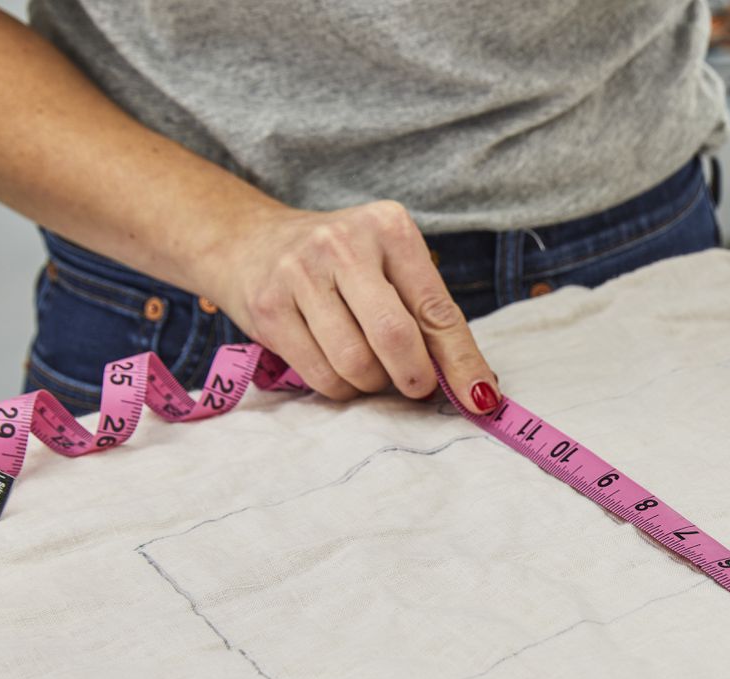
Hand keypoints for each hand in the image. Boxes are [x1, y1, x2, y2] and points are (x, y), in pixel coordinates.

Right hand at [207, 200, 501, 413]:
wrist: (249, 243)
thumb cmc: (342, 267)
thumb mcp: (391, 271)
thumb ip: (430, 320)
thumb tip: (478, 387)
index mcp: (389, 228)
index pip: (436, 309)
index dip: (462, 362)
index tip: (481, 399)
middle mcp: (343, 244)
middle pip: (395, 337)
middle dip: (415, 378)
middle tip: (416, 387)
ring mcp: (300, 273)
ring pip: (356, 363)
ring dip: (373, 384)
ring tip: (371, 368)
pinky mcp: (268, 306)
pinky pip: (321, 375)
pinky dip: (340, 387)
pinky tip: (338, 366)